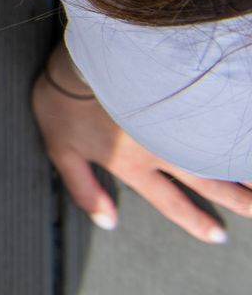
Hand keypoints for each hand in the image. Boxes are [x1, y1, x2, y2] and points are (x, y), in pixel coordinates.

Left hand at [34, 45, 250, 242]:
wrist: (84, 59)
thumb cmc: (66, 102)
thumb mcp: (61, 149)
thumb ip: (83, 188)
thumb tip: (107, 222)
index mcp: (134, 164)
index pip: (169, 200)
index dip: (193, 220)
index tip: (218, 235)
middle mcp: (161, 149)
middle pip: (208, 181)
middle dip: (238, 200)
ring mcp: (174, 124)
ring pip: (218, 154)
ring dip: (245, 171)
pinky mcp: (182, 96)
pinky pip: (219, 120)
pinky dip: (239, 135)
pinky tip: (248, 137)